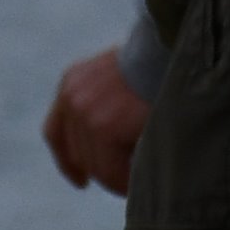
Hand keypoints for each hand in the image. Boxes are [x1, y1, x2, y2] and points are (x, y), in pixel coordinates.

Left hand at [44, 45, 149, 195]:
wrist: (172, 47)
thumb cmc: (157, 63)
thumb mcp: (120, 79)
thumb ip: (106, 105)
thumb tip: (112, 146)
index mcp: (72, 82)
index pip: (56, 132)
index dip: (67, 161)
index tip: (81, 182)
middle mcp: (71, 97)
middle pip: (78, 153)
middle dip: (104, 169)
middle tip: (130, 177)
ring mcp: (85, 113)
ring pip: (96, 167)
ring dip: (117, 177)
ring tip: (142, 178)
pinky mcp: (103, 127)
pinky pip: (111, 172)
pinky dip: (125, 182)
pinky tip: (142, 181)